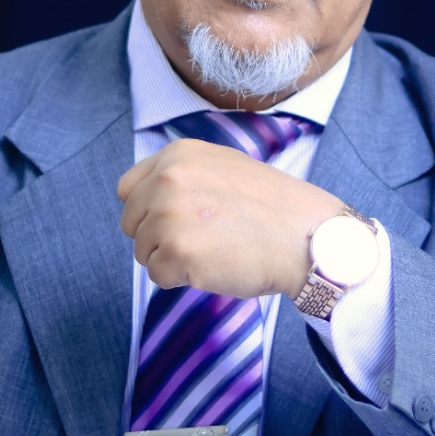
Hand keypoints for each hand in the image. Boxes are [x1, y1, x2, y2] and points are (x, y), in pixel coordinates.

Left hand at [118, 138, 341, 298]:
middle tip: (200, 240)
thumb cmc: (272, 208)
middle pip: (131, 223)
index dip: (146, 211)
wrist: (307, 237)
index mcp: (178, 155)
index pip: (128, 189)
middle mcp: (168, 180)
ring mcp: (170, 215)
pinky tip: (213, 266)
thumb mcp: (224, 167)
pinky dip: (180, 279)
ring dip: (170, 260)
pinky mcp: (178, 252)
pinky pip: (157, 276)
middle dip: (156, 238)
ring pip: (143, 252)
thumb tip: (149, 199)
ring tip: (213, 251)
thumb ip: (184, 176)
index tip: (174, 221)